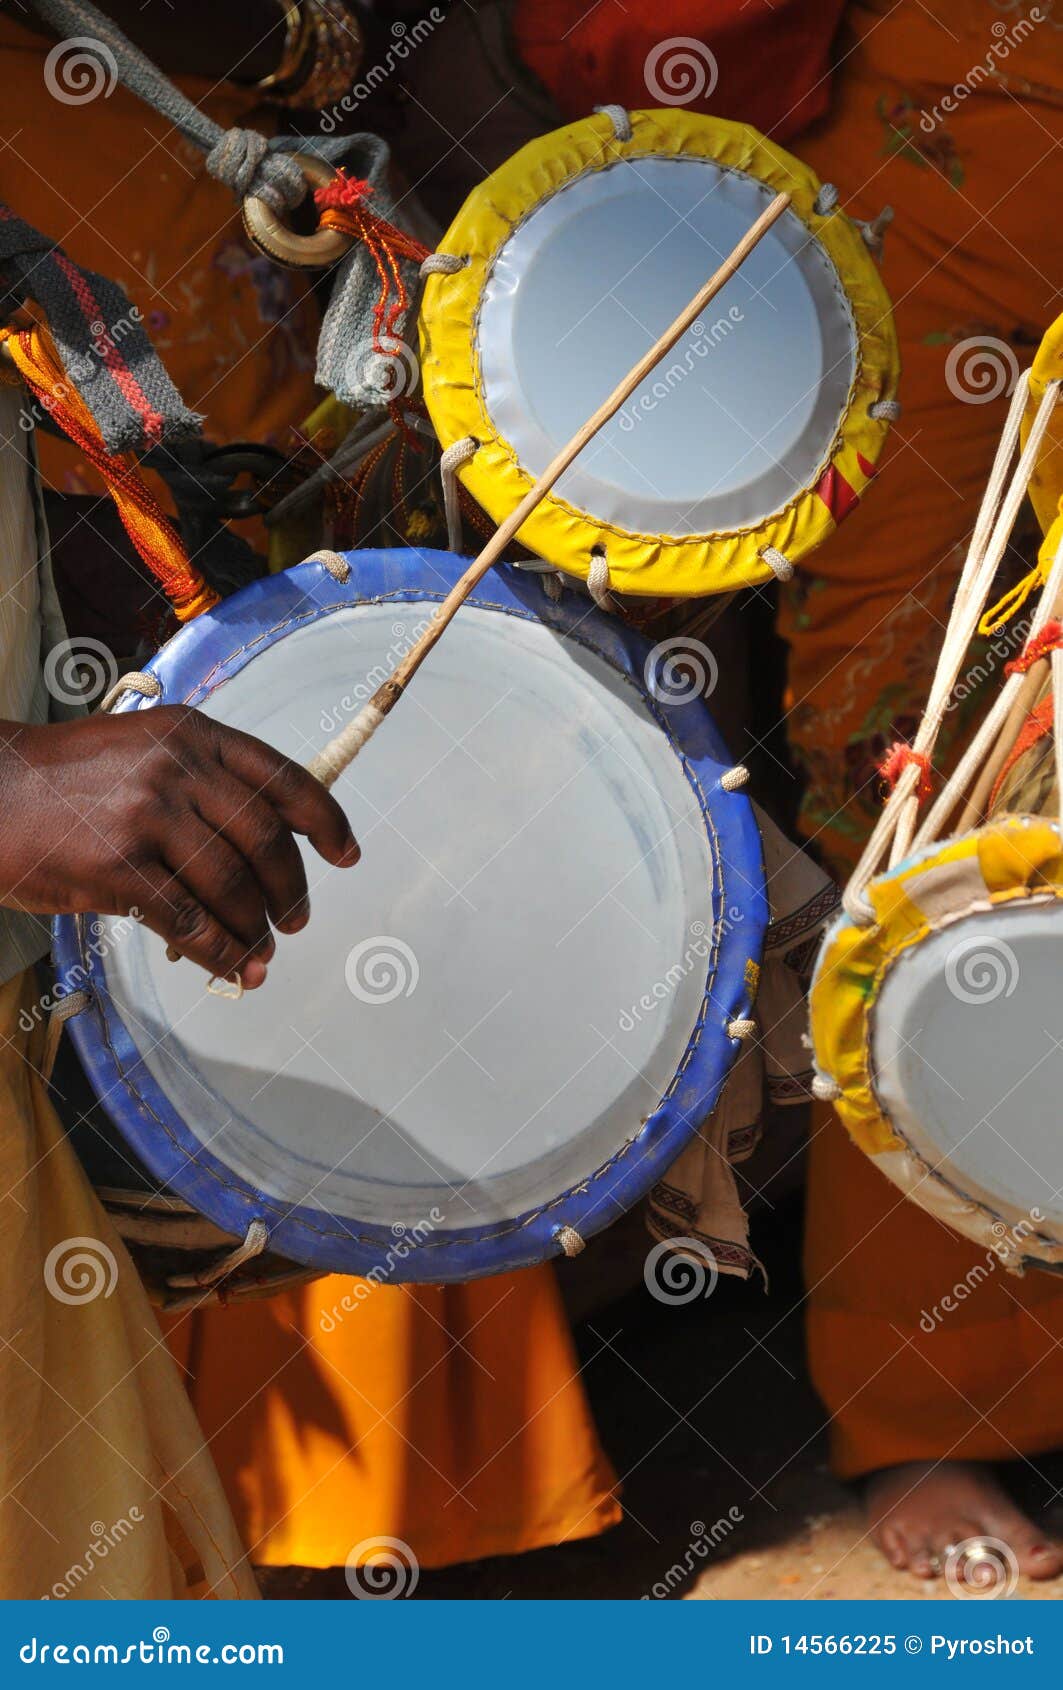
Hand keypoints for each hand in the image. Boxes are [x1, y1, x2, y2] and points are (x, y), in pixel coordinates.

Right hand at [0, 707, 359, 987]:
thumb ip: (200, 782)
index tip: (346, 855)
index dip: (325, 822)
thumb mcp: (142, 749)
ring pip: (232, 884)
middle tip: (296, 919)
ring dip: (257, 928)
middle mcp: (176, 769)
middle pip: (265, 839)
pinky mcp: (117, 867)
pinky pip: (189, 920)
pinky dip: (221, 951)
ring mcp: (146, 817)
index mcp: (192, 734)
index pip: (283, 778)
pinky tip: (234, 966)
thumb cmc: (63, 777)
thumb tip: (261, 848)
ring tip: (264, 952)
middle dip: (291, 889)